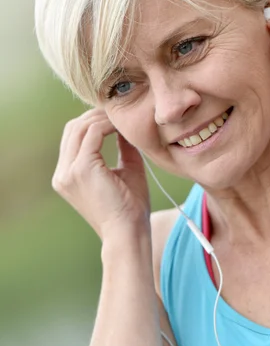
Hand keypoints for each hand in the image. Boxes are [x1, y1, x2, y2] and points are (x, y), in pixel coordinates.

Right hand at [52, 109, 150, 239]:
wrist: (129, 233)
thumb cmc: (130, 208)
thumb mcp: (126, 170)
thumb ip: (122, 148)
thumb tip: (125, 125)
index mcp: (68, 176)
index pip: (73, 138)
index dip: (93, 122)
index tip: (115, 117)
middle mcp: (63, 174)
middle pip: (72, 129)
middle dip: (95, 116)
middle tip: (119, 112)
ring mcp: (69, 172)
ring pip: (80, 128)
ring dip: (102, 119)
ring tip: (122, 119)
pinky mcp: (81, 169)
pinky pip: (92, 134)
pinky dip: (107, 126)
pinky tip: (121, 127)